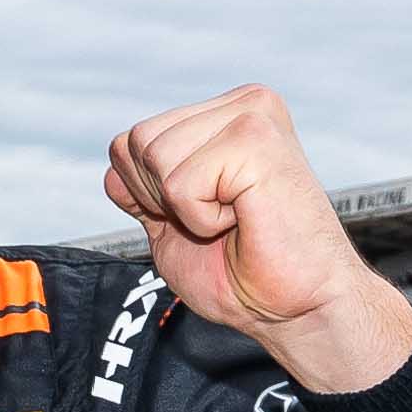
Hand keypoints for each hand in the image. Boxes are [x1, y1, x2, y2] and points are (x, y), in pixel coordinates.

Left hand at [103, 85, 411, 395]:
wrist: (297, 307)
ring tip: (233, 219)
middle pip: (136, 142)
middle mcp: (242, 103)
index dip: (147, 195)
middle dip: (160, 199)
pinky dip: (200, 219)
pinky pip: (179, 184)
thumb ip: (142, 193)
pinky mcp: (255, 140)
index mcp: (224, 116)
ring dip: (183, 208)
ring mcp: (251, 115)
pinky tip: (244, 219)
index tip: (204, 216)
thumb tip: (114, 163)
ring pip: (153, 156)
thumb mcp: (173, 228)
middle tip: (220, 222)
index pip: (130, 140)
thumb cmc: (245, 275)